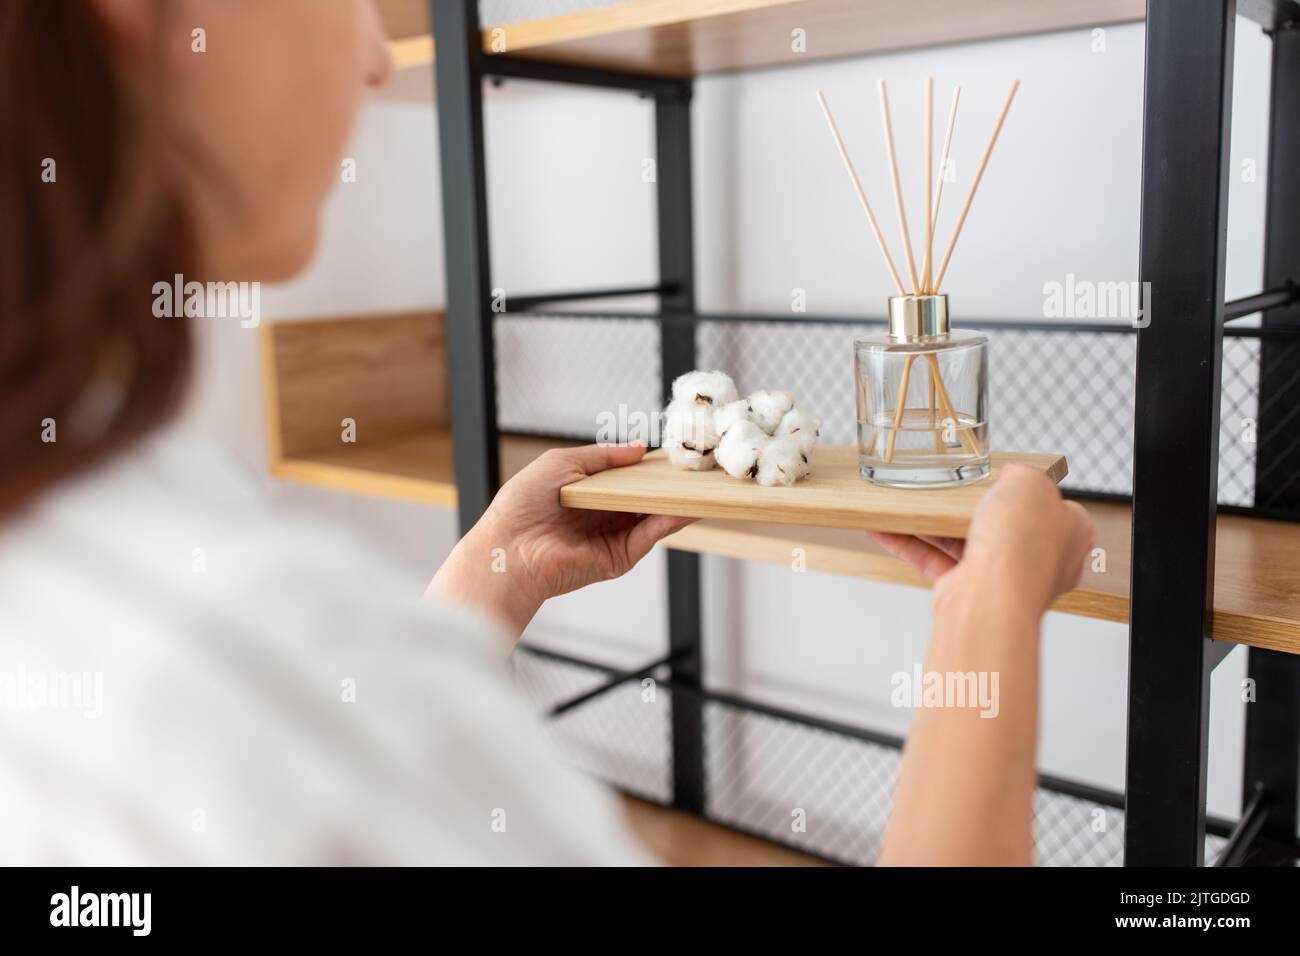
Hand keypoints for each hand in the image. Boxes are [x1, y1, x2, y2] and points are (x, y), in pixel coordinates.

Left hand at [428, 444, 695, 635]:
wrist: (508, 547)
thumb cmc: (522, 505)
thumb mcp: (562, 462)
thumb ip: (603, 456)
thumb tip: (638, 448)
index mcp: (590, 493)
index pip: (628, 478)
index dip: (647, 467)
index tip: (671, 454)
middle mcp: (604, 515)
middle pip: (646, 497)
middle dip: (668, 483)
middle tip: (694, 465)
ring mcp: (614, 537)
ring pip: (654, 515)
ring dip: (677, 500)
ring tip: (700, 482)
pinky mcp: (619, 557)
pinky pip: (650, 535)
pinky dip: (670, 520)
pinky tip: (685, 505)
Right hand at [869, 464, 1094, 615]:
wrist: (993, 596)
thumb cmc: (1022, 545)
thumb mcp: (1031, 483)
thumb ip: (1023, 474)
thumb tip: (1011, 476)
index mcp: (1069, 533)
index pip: (1050, 505)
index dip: (1025, 488)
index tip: (1001, 474)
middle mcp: (1038, 559)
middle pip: (1000, 523)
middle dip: (969, 504)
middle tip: (950, 484)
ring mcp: (1001, 577)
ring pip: (961, 541)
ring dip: (931, 521)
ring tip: (907, 499)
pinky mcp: (966, 591)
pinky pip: (933, 561)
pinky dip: (908, 544)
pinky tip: (885, 527)